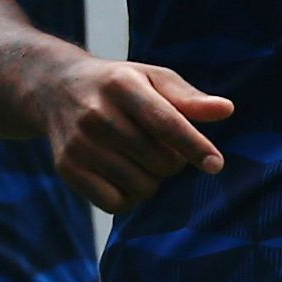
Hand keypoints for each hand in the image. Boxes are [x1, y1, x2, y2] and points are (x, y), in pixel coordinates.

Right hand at [27, 55, 230, 210]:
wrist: (55, 88)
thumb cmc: (118, 85)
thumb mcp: (152, 78)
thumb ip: (189, 97)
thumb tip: (226, 110)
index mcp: (121, 85)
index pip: (165, 123)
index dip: (194, 146)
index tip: (216, 165)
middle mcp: (95, 114)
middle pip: (159, 161)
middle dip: (173, 160)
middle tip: (161, 148)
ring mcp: (78, 144)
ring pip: (141, 186)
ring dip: (152, 180)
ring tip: (140, 160)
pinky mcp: (66, 169)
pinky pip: (115, 203)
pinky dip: (130, 197)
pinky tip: (125, 177)